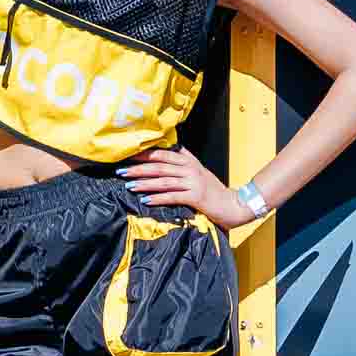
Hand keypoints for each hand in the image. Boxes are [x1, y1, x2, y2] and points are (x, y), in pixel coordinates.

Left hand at [124, 147, 252, 232]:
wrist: (234, 205)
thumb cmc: (214, 191)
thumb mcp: (199, 171)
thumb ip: (184, 161)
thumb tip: (169, 150)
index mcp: (189, 161)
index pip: (162, 154)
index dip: (144, 154)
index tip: (127, 156)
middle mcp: (190, 169)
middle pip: (159, 166)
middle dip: (138, 168)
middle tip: (121, 170)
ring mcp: (193, 182)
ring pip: (164, 180)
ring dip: (144, 183)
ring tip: (129, 185)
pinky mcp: (196, 197)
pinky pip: (173, 196)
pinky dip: (158, 198)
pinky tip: (146, 200)